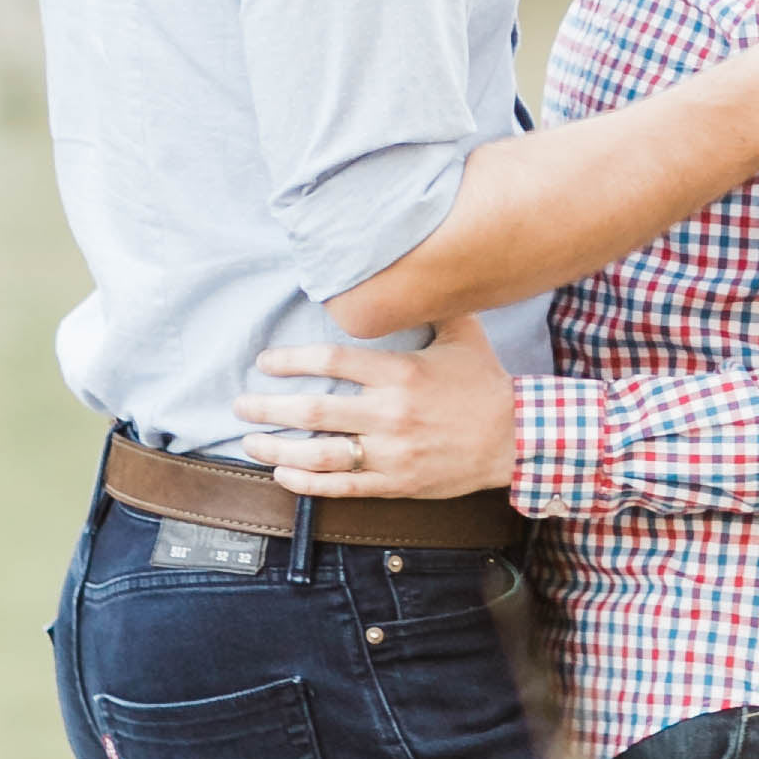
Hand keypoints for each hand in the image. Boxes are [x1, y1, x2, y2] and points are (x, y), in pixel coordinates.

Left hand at [236, 314, 521, 499]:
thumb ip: (432, 306)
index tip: (265, 363)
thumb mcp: (463, 336)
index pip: (333, 361)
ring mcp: (393, 452)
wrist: (517, 439)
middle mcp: (391, 413)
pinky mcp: (397, 483)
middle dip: (268, 408)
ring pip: (321, 454)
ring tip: (251, 443)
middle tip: (240, 406)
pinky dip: (308, 484)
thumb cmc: (486, 386)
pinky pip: (343, 487)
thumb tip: (414, 271)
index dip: (292, 361)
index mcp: (401, 372)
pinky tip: (283, 476)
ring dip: (278, 449)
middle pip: (315, 410)